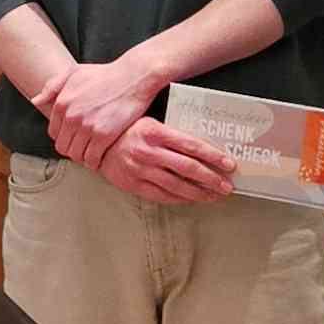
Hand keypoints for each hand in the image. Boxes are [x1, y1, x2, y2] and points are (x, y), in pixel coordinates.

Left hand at [35, 47, 162, 167]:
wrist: (134, 76)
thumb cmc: (106, 74)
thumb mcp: (74, 73)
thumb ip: (53, 87)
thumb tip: (36, 101)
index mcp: (61, 103)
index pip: (54, 133)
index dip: (64, 137)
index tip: (75, 137)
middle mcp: (71, 116)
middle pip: (63, 147)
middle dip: (73, 148)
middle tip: (85, 147)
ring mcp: (87, 127)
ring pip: (76, 155)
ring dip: (84, 156)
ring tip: (93, 152)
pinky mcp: (104, 135)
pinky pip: (92, 159)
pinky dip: (95, 161)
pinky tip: (101, 156)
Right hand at [100, 117, 238, 207]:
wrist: (94, 145)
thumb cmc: (128, 131)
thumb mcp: (150, 123)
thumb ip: (173, 133)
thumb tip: (204, 147)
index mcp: (155, 132)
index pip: (192, 146)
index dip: (213, 156)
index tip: (229, 164)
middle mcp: (148, 151)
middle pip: (188, 168)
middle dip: (211, 178)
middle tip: (227, 185)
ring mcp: (140, 170)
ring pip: (177, 185)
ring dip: (199, 192)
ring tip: (214, 195)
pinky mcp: (133, 185)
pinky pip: (162, 195)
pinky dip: (180, 198)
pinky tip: (192, 199)